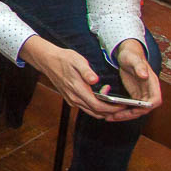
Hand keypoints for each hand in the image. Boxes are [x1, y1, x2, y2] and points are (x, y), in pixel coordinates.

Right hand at [18, 35, 144, 121]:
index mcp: (77, 89)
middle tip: (122, 105)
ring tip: (113, 103)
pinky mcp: (70, 99)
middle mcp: (74, 98)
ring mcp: (71, 99)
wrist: (47, 60)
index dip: (112, 109)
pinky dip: (95, 108)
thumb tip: (95, 80)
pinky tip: (100, 98)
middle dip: (111, 112)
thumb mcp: (77, 60)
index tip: (122, 105)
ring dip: (103, 111)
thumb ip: (86, 71)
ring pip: (90, 112)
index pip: (98, 106)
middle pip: (96, 112)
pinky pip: (85, 108)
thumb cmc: (64, 58)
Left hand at [113, 38, 162, 111]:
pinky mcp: (135, 96)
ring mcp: (142, 94)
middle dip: (130, 114)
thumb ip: (139, 66)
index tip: (134, 110)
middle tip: (115, 117)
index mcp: (152, 83)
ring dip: (124, 116)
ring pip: (136, 110)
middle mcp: (149, 91)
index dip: (146, 107)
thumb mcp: (133, 59)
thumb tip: (145, 75)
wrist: (128, 54)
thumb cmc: (131, 55)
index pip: (155, 100)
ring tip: (109, 118)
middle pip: (144, 109)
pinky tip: (110, 113)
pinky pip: (130, 107)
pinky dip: (122, 111)